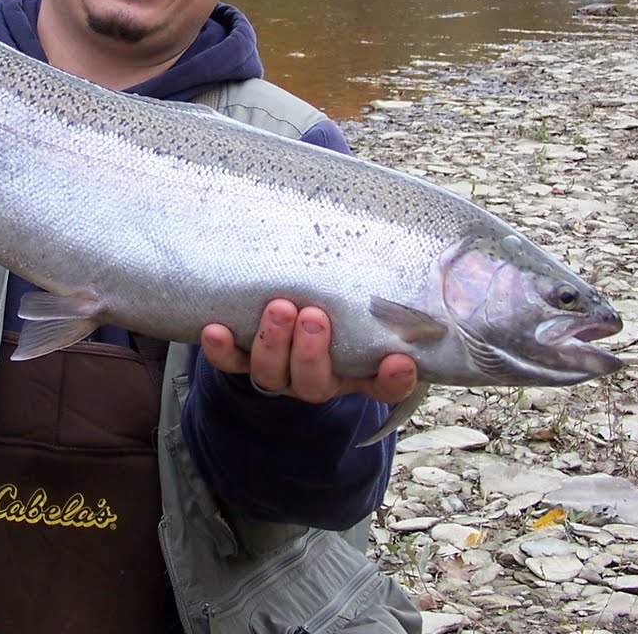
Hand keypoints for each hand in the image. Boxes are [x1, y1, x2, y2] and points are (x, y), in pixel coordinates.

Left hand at [200, 300, 418, 406]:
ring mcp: (279, 373)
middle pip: (315, 382)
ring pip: (272, 374)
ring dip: (273, 342)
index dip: (393, 379)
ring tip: (278, 308)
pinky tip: (215, 330)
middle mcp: (317, 378)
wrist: (285, 321)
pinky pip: (230, 363)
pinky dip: (222, 350)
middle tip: (314, 317)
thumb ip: (383, 291)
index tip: (399, 361)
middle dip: (311, 351)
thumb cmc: (336, 309)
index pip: (383, 385)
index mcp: (355, 370)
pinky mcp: (243, 361)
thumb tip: (423, 252)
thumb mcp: (361, 304)